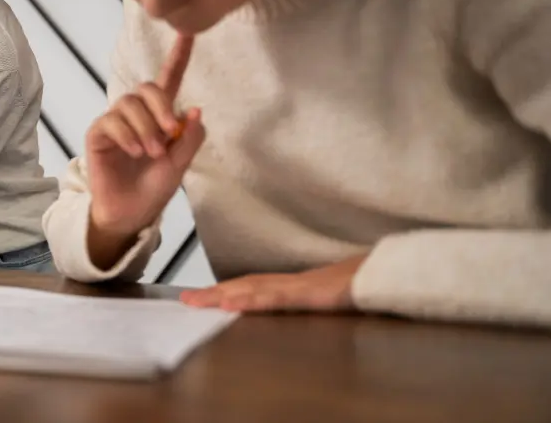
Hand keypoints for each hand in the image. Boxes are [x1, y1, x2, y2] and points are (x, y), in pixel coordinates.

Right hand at [85, 34, 205, 267]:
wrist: (130, 212)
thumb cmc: (154, 187)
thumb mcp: (180, 165)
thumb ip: (190, 138)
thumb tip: (194, 109)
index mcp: (159, 115)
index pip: (169, 79)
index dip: (179, 55)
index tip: (188, 30)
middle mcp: (136, 113)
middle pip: (147, 88)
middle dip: (160, 109)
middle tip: (169, 136)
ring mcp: (115, 121)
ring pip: (129, 104)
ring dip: (145, 128)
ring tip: (150, 153)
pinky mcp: (98, 133)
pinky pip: (111, 121)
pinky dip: (127, 135)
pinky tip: (134, 152)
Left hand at [180, 255, 367, 312]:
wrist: (390, 272)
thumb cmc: (366, 282)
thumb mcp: (334, 295)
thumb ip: (314, 297)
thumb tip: (300, 301)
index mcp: (296, 284)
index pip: (253, 286)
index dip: (226, 290)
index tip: (201, 296)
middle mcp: (292, 282)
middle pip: (245, 285)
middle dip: (213, 293)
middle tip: (185, 300)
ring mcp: (301, 286)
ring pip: (254, 289)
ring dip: (223, 295)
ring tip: (197, 301)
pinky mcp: (311, 293)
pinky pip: (276, 297)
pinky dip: (252, 300)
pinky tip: (233, 303)